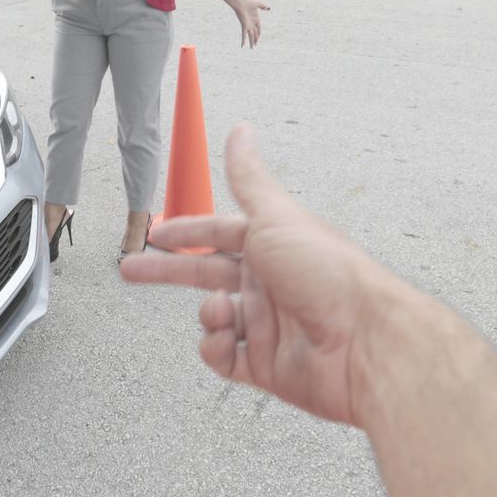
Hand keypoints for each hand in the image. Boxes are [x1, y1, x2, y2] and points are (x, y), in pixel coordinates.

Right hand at [119, 124, 399, 426]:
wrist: (364, 344)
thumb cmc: (330, 275)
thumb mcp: (277, 216)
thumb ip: (248, 178)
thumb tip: (241, 132)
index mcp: (272, 245)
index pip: (219, 233)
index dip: (186, 231)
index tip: (156, 234)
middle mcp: (270, 282)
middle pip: (206, 274)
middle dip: (168, 272)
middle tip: (133, 269)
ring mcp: (267, 325)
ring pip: (213, 317)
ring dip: (209, 314)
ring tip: (223, 312)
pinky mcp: (266, 364)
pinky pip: (224, 358)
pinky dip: (217, 348)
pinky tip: (226, 339)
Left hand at [233, 0, 270, 47]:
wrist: (241, 3)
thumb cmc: (248, 2)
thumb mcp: (258, 4)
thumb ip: (263, 6)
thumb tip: (269, 8)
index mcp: (255, 18)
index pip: (258, 27)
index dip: (259, 32)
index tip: (259, 36)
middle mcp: (251, 23)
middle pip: (255, 33)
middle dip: (256, 39)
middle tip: (255, 44)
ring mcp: (248, 25)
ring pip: (251, 36)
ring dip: (252, 41)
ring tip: (252, 47)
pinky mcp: (244, 26)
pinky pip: (244, 35)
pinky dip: (244, 40)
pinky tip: (242, 46)